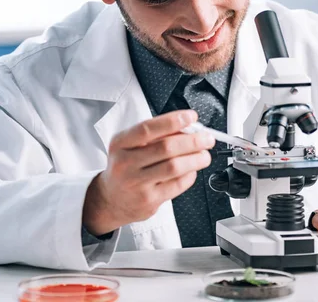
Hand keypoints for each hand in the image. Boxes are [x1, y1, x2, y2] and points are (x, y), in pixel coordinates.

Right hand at [83, 110, 214, 235]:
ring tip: (204, 155)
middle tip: (207, 138)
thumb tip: (187, 128)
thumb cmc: (125, 167)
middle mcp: (126, 163)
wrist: (110, 199)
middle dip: (192, 141)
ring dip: (196, 159)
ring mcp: (137, 183)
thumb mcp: (129, 145)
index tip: (191, 117)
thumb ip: (154, 135)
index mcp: (120, 143)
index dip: (173, 121)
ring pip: (174, 167)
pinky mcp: (149, 200)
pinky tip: (192, 170)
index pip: (148, 129)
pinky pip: (177, 185)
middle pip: (166, 148)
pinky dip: (190, 175)